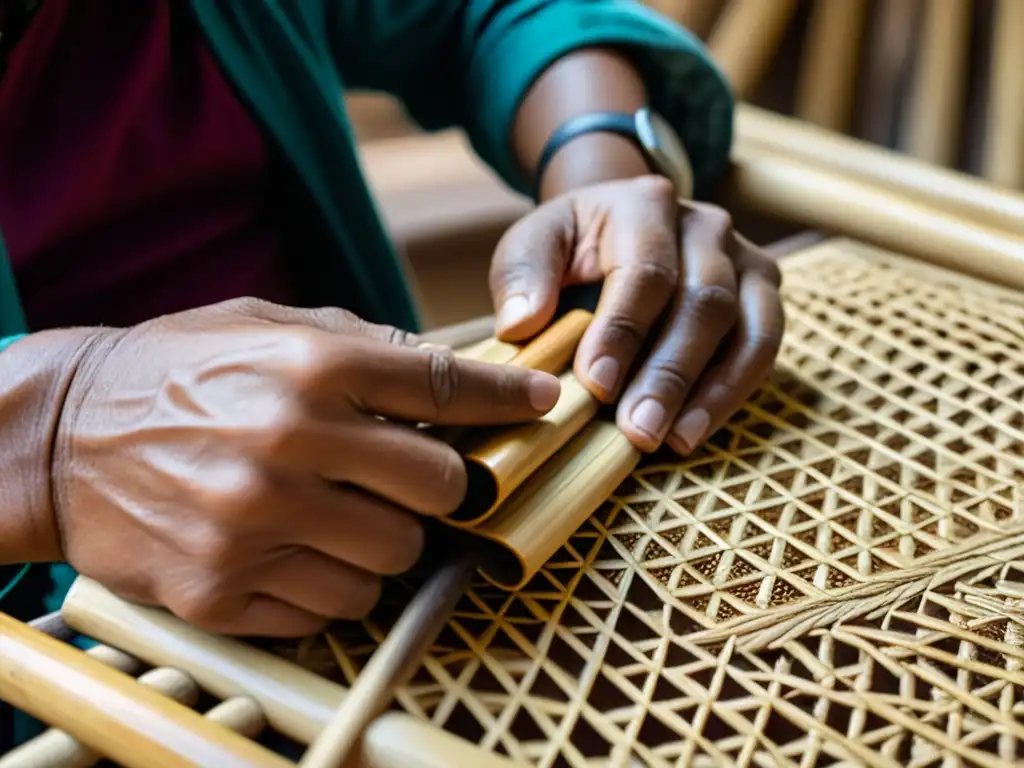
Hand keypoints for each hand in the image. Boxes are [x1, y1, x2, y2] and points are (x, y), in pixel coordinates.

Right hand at [48, 299, 559, 636]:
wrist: (58, 438)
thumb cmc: (174, 373)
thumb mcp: (264, 326)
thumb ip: (361, 344)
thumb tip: (450, 367)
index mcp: (307, 369)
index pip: (441, 387)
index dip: (507, 400)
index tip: (547, 404)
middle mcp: (289, 446)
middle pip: (440, 489)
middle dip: (442, 486)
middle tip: (414, 477)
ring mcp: (255, 526)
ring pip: (394, 559)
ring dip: (386, 541)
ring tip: (339, 514)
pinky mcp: (223, 590)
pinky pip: (332, 606)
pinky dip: (331, 582)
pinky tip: (293, 548)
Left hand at [490, 175, 783, 454]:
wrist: (616, 228)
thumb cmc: (570, 246)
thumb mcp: (532, 244)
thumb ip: (522, 276)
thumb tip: (522, 325)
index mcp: (646, 204)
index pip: (645, 271)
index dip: (623, 332)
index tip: (597, 385)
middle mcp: (706, 226)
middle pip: (704, 302)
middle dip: (670, 374)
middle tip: (638, 430)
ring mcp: (745, 259)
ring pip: (748, 328)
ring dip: (712, 392)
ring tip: (674, 440)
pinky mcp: (763, 294)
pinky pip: (762, 348)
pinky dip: (732, 394)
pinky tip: (695, 432)